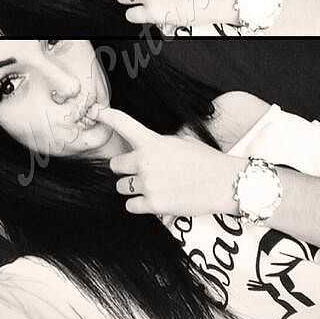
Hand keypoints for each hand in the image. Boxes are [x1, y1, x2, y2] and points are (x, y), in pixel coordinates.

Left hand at [95, 107, 244, 216]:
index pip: (124, 124)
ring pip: (121, 187)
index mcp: (153, 142)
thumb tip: (143, 150)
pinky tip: (155, 198)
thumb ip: (156, 145)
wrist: (224, 182)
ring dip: (132, 187)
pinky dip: (139, 204)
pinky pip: (131, 206)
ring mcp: (148, 184)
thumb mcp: (180, 142)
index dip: (107, 116)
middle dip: (125, 168)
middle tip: (142, 170)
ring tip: (154, 185)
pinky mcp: (153, 205)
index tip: (95, 112)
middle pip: (115, 165)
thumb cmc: (205, 160)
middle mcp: (145, 161)